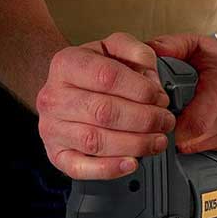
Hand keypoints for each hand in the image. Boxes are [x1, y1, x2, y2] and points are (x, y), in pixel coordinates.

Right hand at [37, 33, 174, 178]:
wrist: (64, 90)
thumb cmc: (91, 72)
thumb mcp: (113, 48)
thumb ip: (135, 51)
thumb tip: (152, 78)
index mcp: (67, 64)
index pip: (107, 76)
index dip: (141, 89)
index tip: (160, 97)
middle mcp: (53, 96)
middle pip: (104, 111)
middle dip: (145, 119)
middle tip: (165, 121)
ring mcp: (52, 128)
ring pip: (96, 141)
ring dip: (135, 144)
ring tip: (157, 141)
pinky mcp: (57, 154)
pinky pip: (80, 168)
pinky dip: (109, 169)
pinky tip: (131, 163)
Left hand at [148, 34, 216, 152]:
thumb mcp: (195, 44)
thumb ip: (169, 46)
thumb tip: (146, 58)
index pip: (195, 124)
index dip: (172, 127)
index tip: (162, 118)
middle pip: (192, 139)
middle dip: (174, 131)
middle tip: (170, 115)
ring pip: (198, 148)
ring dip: (186, 137)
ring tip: (186, 117)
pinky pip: (208, 151)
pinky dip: (198, 141)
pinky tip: (199, 124)